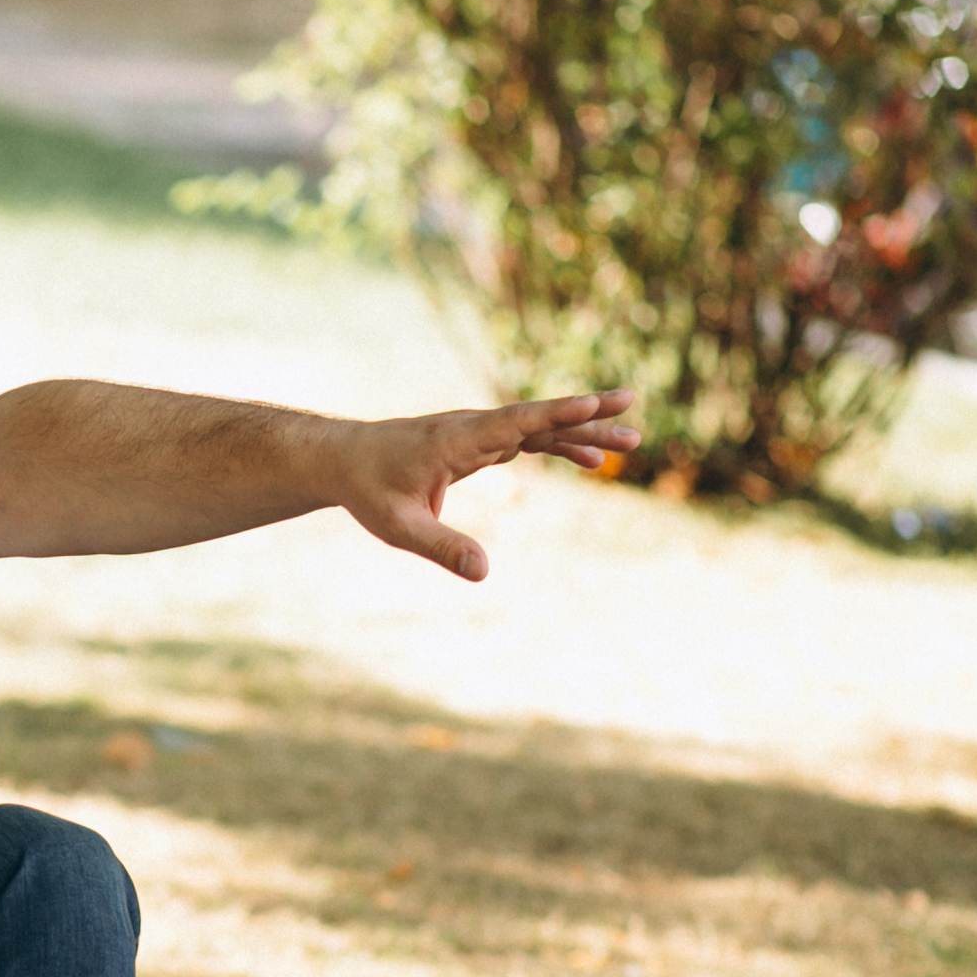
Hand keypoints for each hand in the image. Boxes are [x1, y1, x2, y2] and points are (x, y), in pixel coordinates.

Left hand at [333, 389, 639, 581]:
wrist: (344, 460)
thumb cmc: (368, 490)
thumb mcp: (399, 527)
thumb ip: (441, 547)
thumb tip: (483, 573)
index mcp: (455, 441)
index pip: (513, 422)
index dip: (554, 414)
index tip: (593, 402)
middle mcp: (471, 428)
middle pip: (536, 418)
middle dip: (584, 415)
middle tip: (632, 409)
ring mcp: (476, 432)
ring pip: (536, 427)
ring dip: (580, 430)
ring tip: (630, 441)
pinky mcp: (477, 442)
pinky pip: (525, 438)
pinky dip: (557, 443)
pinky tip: (588, 458)